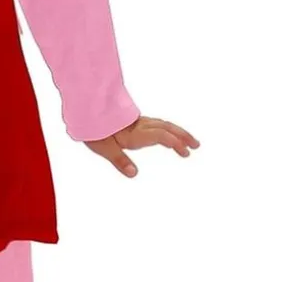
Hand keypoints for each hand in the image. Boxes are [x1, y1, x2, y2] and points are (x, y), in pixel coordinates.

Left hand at [84, 115, 198, 177]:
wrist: (85, 107)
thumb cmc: (93, 129)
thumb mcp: (103, 147)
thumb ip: (119, 160)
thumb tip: (134, 174)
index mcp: (135, 133)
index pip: (160, 135)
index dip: (174, 142)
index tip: (186, 152)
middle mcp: (140, 125)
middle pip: (166, 127)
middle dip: (183, 136)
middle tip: (196, 145)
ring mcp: (138, 122)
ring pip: (163, 124)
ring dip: (178, 132)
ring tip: (190, 142)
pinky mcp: (135, 121)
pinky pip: (157, 124)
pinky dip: (168, 129)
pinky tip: (169, 134)